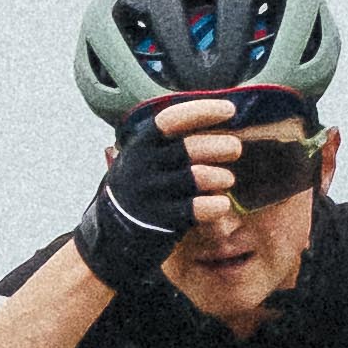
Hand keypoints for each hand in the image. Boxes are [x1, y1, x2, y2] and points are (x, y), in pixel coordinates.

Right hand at [74, 117, 215, 299]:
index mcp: (141, 145)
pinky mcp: (160, 222)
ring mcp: (150, 194)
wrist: (111, 237)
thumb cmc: (141, 189)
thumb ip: (171, 142)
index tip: (230, 109)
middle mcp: (143, 166)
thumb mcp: (145, 160)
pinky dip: (214, 205)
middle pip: (187, 148)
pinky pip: (194, 209)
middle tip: (235, 148)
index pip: (172, 119)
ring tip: (228, 179)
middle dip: (218, 145)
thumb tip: (217, 118)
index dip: (203, 111)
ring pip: (194, 177)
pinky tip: (222, 204)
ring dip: (218, 176)